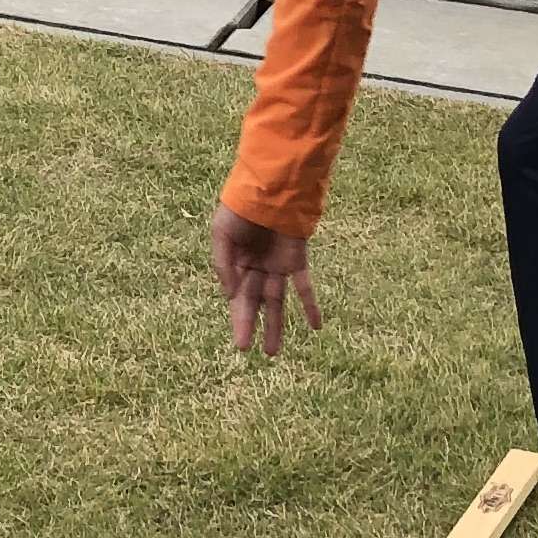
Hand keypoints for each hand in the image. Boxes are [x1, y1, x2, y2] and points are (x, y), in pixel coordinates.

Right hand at [212, 201, 322, 354]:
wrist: (272, 185)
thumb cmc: (241, 206)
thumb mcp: (222, 233)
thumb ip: (223, 265)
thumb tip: (230, 296)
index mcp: (234, 261)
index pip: (237, 297)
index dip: (240, 320)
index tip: (242, 345)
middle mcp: (255, 266)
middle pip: (255, 302)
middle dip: (254, 326)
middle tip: (254, 352)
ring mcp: (276, 264)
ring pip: (277, 301)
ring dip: (277, 325)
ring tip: (273, 352)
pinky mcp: (296, 259)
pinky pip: (304, 285)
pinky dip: (310, 305)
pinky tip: (316, 327)